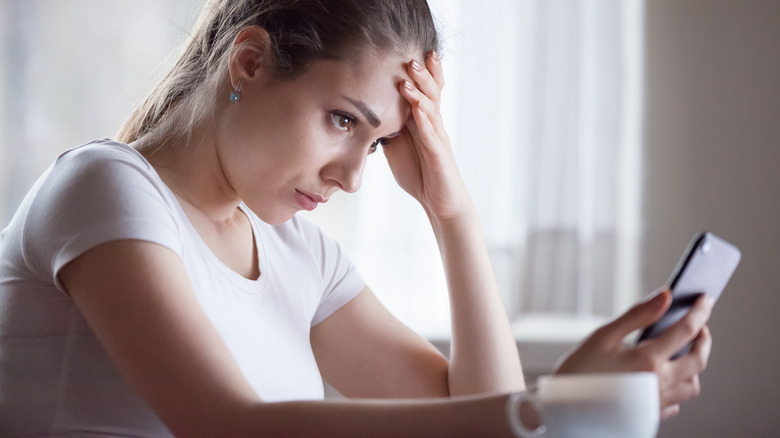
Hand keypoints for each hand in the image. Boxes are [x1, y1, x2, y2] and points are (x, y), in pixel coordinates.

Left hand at [382, 52, 471, 222]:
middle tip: (412, 56)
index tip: (408, 51)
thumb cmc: (420, 173)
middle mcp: (433, 126)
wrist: (440, 202)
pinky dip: (424, 122)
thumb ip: (386, 129)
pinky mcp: (439, 156)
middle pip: (430, 93)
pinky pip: (432, 136)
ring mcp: (438, 139)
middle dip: (422, 74)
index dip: (418, 73)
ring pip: (431, 110)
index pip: (422, 91)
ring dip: (420, 93)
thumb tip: (365, 115)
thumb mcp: (396, 147)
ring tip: (410, 77)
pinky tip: (417, 111)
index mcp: (423, 122)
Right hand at [553, 289, 713, 419]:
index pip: (686, 330)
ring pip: (692, 385)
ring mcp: (656, 402)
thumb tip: (665, 297)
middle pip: (698, 360)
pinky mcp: (650, 415)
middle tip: (699, 325)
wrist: (563, 409)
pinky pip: (675, 403)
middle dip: (704, 340)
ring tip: (681, 353)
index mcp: (648, 360)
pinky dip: (676, 388)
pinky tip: (663, 378)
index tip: (704, 299)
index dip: (699, 311)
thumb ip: (638, 315)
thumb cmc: (578, 371)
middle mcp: (659, 383)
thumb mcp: (603, 336)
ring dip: (693, 367)